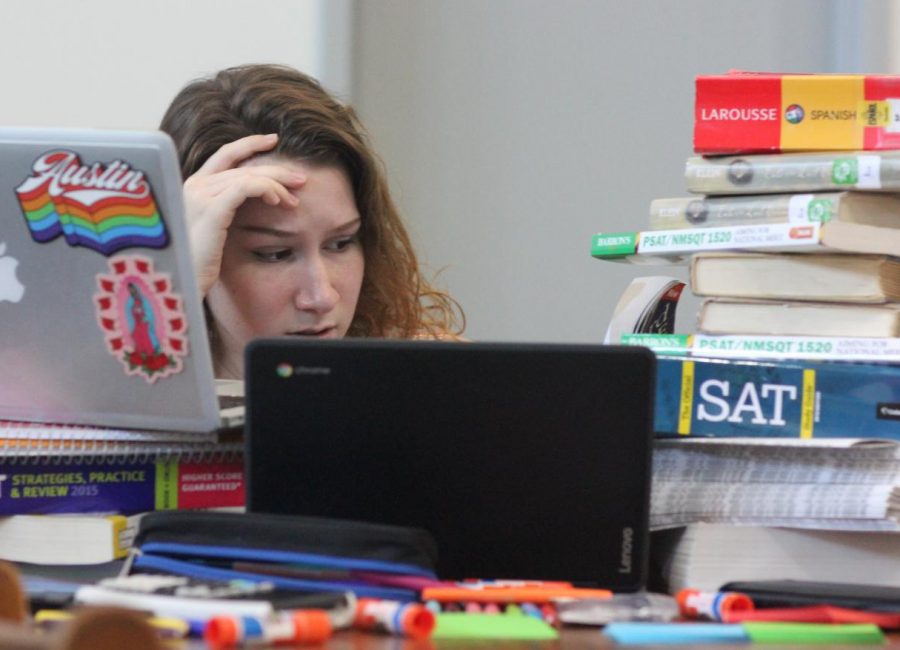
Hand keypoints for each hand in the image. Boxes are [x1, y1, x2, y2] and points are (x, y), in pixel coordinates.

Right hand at [182, 134, 305, 295]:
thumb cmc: (196, 265)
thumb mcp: (211, 232)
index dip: (249, 144)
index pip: (224, 155)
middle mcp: (193, 186)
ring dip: (276, 184)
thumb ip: (224, 212)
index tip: (272, 140)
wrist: (177, 283)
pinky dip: (266, 189)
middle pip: (241, 166)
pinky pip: (245, 188)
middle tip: (300, 178)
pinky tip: (277, 201)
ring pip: (247, 176)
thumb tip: (254, 202)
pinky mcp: (211, 209)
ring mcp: (199, 195)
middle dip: (274, 170)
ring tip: (294, 198)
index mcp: (191, 188)